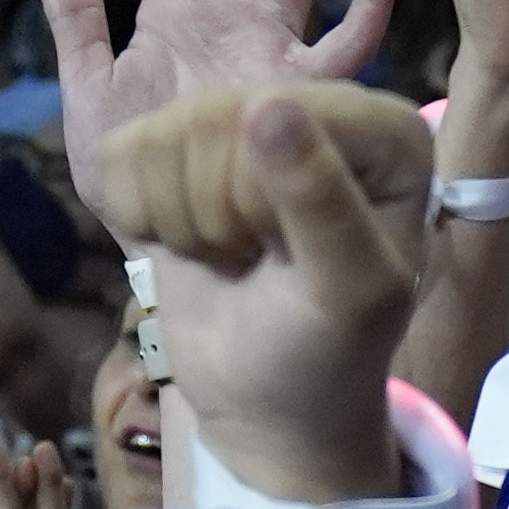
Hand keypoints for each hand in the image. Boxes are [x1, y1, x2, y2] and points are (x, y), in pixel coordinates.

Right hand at [95, 77, 435, 505]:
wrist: (268, 405)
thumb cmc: (323, 355)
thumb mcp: (346, 293)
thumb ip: (321, 200)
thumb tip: (268, 102)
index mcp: (387, 131)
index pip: (276, 113)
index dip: (261, 199)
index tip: (293, 255)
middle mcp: (320, 106)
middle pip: (210, 117)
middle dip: (218, 216)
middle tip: (260, 263)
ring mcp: (244, 118)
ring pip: (161, 133)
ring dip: (182, 222)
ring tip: (234, 258)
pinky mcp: (180, 145)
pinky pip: (122, 151)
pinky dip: (141, 218)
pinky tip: (195, 247)